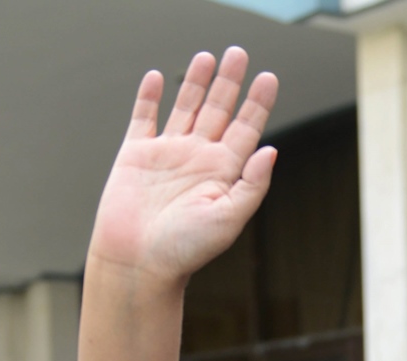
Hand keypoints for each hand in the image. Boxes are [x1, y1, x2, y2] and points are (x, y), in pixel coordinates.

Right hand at [86, 49, 278, 286]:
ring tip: (207, 57)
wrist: (138, 262)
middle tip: (238, 53)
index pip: (245, 130)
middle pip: (218, 111)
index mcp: (222, 174)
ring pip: (185, 108)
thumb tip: (270, 150)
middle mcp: (197, 160)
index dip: (257, 103)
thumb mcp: (228, 218)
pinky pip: (144, 118)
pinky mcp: (136, 155)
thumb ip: (252, 185)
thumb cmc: (184, 250)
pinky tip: (156, 78)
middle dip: (229, 82)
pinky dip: (149, 97)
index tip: (268, 78)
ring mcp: (167, 154)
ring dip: (196, 82)